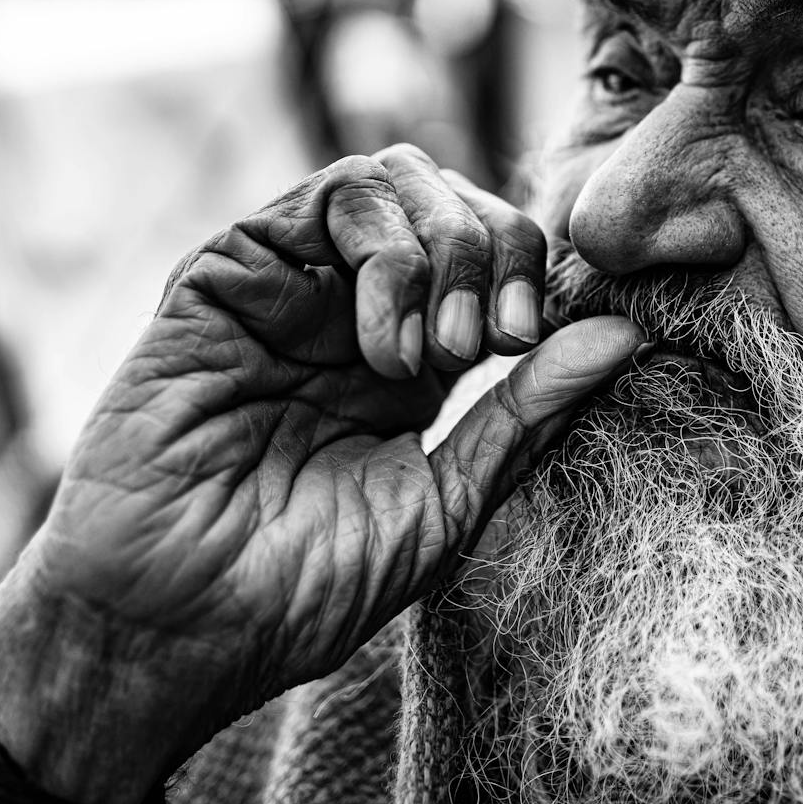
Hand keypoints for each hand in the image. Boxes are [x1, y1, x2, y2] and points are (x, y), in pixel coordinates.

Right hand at [0, 149, 642, 803]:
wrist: (176, 627)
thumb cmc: (304, 587)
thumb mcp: (448, 502)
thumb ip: (527, 411)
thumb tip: (625, 332)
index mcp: (414, 357)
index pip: (500, 252)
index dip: (534, 271)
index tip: (530, 342)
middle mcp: (353, 308)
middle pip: (455, 199)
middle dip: (497, 250)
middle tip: (488, 343)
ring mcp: (292, 285)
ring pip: (395, 176)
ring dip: (443, 248)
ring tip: (430, 353)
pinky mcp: (229, 274)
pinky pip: (326, 197)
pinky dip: (383, 249)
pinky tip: (378, 343)